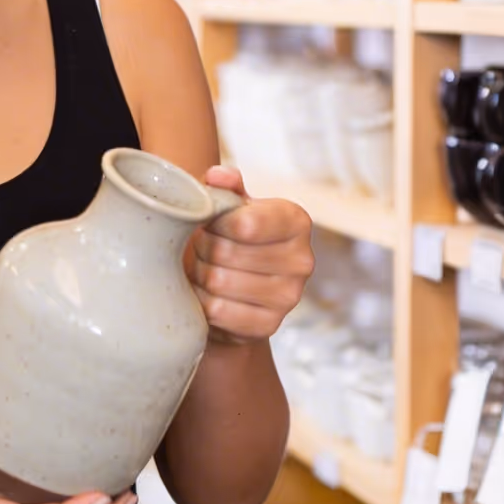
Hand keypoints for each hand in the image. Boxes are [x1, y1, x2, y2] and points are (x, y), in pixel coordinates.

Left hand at [187, 166, 313, 348]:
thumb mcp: (232, 208)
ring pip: (218, 281)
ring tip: (205, 269)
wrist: (239, 292)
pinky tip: (206, 295)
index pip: (245, 223)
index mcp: (296, 221)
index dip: (214, 223)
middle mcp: (302, 260)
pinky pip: (218, 310)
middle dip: (203, 249)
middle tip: (204, 249)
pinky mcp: (269, 325)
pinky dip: (202, 302)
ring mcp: (290, 297)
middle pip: (225, 253)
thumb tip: (218, 177)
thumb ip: (226, 187)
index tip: (209, 223)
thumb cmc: (233, 240)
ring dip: (200, 275)